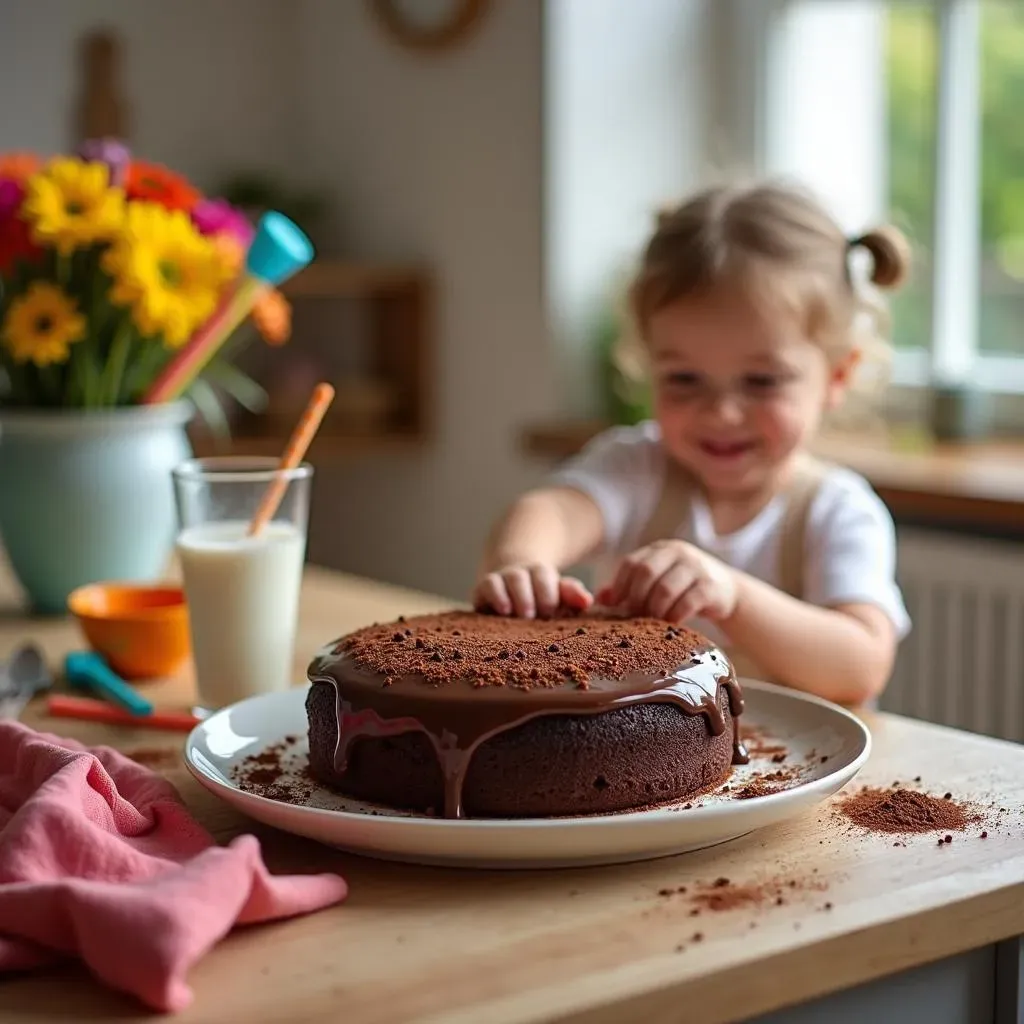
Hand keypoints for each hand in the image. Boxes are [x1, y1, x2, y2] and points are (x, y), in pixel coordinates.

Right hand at [474, 563, 593, 618]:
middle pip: (520, 578)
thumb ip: (572, 595)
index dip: (546, 593)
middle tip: (532, 615)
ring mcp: (499, 580)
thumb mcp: (558, 593)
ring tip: (513, 613)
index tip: (550, 611)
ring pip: (499, 581)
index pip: (543, 577)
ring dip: (505, 596)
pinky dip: (492, 596)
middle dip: (526, 596)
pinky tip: (501, 610)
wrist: (510, 582)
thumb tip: (587, 600)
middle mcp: (517, 574)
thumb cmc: (541, 594)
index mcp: (539, 574)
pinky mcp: (482, 590)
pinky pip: (484, 587)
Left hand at [597, 540, 737, 622]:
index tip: (616, 605)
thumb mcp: (657, 581)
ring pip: (665, 589)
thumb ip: (629, 587)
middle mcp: (678, 553)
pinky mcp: (711, 586)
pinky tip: (671, 624)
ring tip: (652, 623)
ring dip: (654, 610)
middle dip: (636, 598)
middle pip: (646, 573)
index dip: (620, 585)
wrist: (727, 590)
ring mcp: (696, 567)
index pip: (632, 563)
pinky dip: (674, 617)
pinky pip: (686, 603)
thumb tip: (599, 599)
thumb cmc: (683, 588)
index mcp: (660, 550)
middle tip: (634, 616)